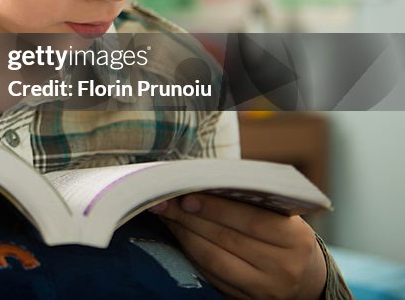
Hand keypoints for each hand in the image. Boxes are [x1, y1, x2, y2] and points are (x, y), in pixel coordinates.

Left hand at [151, 194, 326, 299]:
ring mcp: (264, 288)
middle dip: (190, 218)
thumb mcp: (281, 216)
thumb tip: (200, 183)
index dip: (216, 208)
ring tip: (167, 215)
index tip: (186, 195)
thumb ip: (249, 201)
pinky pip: (211, 275)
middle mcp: (283, 267)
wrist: (307, 278)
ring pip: (214, 260)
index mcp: (296, 239)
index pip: (251, 220)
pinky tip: (179, 235)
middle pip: (227, 239)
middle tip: (164, 200)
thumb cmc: (286, 235)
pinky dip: (190, 253)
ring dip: (184, 235)